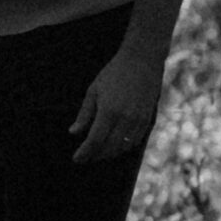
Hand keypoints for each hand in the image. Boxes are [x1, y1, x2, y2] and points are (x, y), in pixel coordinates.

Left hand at [70, 44, 161, 165]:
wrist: (142, 61)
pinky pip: (134, 142)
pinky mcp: (147, 120)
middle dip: (95, 156)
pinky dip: (123, 148)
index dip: (85, 152)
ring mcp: (138, 121)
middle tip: (85, 158)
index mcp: (109, 111)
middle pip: (108, 148)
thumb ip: (84, 114)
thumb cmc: (114, 73)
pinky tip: (114, 146)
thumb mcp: (94, 90)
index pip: (95, 140)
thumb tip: (73, 133)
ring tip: (98, 153)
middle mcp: (125, 119)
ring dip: (109, 154)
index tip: (76, 159)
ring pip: (122, 148)